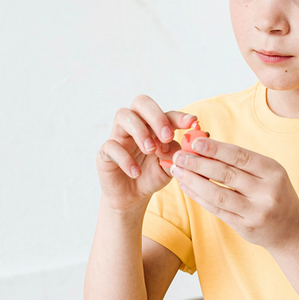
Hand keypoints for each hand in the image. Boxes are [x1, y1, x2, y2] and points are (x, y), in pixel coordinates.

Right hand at [97, 95, 196, 211]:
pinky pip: (111, 146)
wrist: (133, 197)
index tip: (193, 123)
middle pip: (141, 102)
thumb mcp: (170, 166)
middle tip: (167, 136)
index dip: (179, 116)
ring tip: (151, 151)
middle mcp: (135, 125)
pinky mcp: (105, 152)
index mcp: (153, 126)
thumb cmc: (152, 176)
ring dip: (140, 131)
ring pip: (123, 115)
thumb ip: (178, 153)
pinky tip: (136, 172)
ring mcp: (118, 136)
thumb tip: (191, 141)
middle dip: (156, 116)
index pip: (166, 113)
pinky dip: (125, 159)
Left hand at [169, 136, 298, 249]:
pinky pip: (217, 209)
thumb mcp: (269, 174)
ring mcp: (256, 212)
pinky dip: (199, 197)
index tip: (194, 142)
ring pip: (217, 194)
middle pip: (226, 174)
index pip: (240, 156)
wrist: (291, 230)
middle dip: (198, 163)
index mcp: (273, 172)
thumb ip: (242, 162)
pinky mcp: (245, 227)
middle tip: (179, 156)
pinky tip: (187, 187)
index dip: (215, 149)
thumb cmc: (275, 194)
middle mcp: (266, 192)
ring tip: (178, 171)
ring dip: (194, 181)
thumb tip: (205, 147)